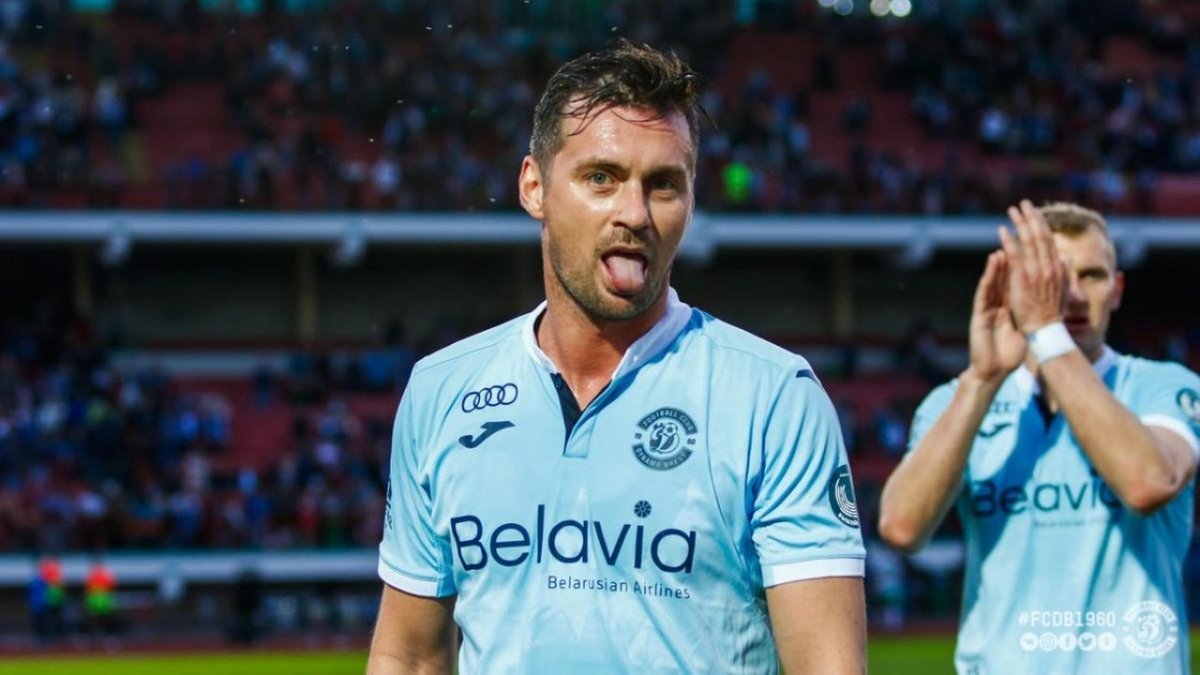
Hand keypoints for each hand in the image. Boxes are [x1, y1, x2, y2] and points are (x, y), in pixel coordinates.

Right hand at [966, 250, 1026, 383]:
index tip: (1033, 249)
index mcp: (1010, 307)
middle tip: (1016, 240)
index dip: (1024, 265)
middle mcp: (998, 304)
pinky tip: (993, 262)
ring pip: (995, 281)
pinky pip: (985, 291)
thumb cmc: (1010, 353)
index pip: (1018, 282)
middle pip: (1006, 278)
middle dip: (1011, 257)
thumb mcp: (1026, 330)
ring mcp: (988, 308)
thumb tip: (1048, 301)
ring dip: (999, 263)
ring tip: (1004, 245)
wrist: (993, 371)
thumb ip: (1034, 314)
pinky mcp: (980, 313)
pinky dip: (990, 275)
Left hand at [998, 199, 1068, 334]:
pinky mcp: (1023, 279)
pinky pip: (1015, 256)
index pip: (1049, 241)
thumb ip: (1064, 272)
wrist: (1045, 331)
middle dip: (1032, 218)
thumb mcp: (1063, 290)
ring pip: (1028, 242)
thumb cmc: (1052, 313)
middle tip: (1024, 203)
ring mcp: (1036, 272)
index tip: (1035, 213)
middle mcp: (1048, 267)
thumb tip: (1067, 257)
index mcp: (1057, 269)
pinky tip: (1002, 230)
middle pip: (1040, 236)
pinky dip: (1009, 241)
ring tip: (1012, 210)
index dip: (1042, 225)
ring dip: (1020, 224)